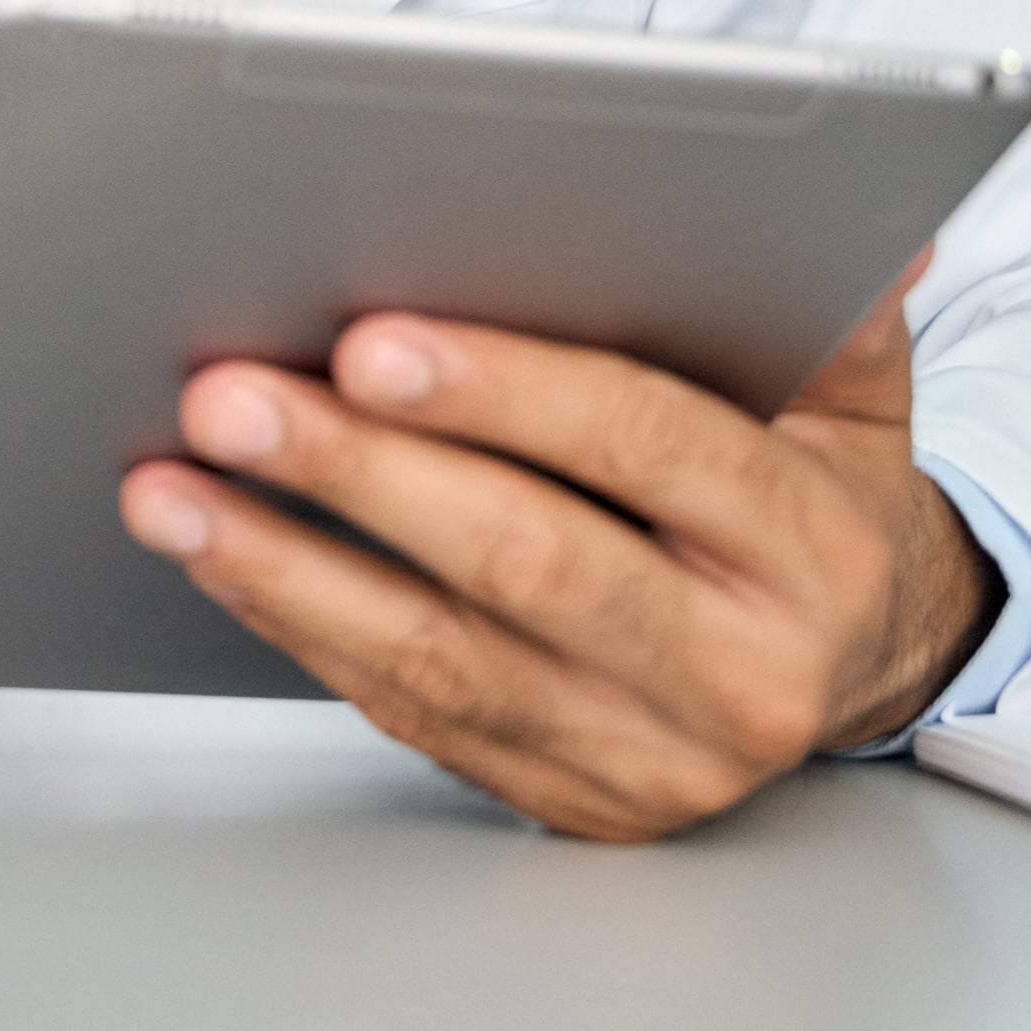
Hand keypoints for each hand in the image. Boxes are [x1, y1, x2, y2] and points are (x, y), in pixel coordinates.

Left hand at [115, 257, 998, 839]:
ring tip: (172, 489)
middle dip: (360, 472)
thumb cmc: (818, 499)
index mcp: (814, 546)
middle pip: (526, 559)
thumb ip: (833, 308)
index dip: (506, 391)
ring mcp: (655, 758)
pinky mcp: (575, 804)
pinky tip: (224, 559)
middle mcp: (742, 671)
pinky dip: (305, 630)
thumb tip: (856, 226)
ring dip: (286, 568)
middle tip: (229, 398)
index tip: (371, 343)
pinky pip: (416, 714)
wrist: (858, 665)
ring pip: (444, 659)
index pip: (648, 445)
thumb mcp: (856, 395)